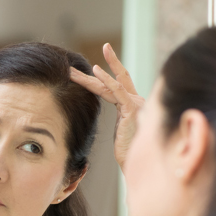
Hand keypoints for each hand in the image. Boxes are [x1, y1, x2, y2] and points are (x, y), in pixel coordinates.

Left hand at [69, 43, 143, 169]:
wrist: (139, 164)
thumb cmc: (131, 152)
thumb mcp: (123, 133)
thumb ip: (122, 123)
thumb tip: (121, 122)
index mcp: (132, 106)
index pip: (118, 85)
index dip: (107, 73)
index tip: (94, 64)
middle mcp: (135, 101)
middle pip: (115, 80)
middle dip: (104, 65)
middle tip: (92, 52)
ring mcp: (135, 103)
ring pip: (111, 83)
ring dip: (91, 74)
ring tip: (76, 66)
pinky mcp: (132, 109)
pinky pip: (117, 90)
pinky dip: (106, 79)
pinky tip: (96, 70)